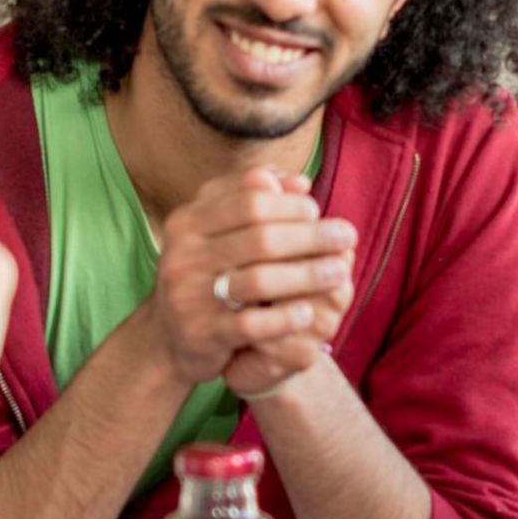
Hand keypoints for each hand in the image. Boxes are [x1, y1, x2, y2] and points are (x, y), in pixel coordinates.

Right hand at [151, 167, 355, 386]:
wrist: (170, 337)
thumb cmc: (208, 274)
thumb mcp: (221, 233)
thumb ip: (254, 201)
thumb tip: (300, 181)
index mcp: (187, 221)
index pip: (250, 201)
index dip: (290, 205)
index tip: (317, 210)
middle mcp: (182, 255)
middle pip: (260, 238)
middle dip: (311, 236)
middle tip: (347, 236)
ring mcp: (188, 295)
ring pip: (259, 280)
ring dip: (308, 275)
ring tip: (340, 272)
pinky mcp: (201, 333)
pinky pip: (251, 325)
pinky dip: (285, 318)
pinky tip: (310, 312)